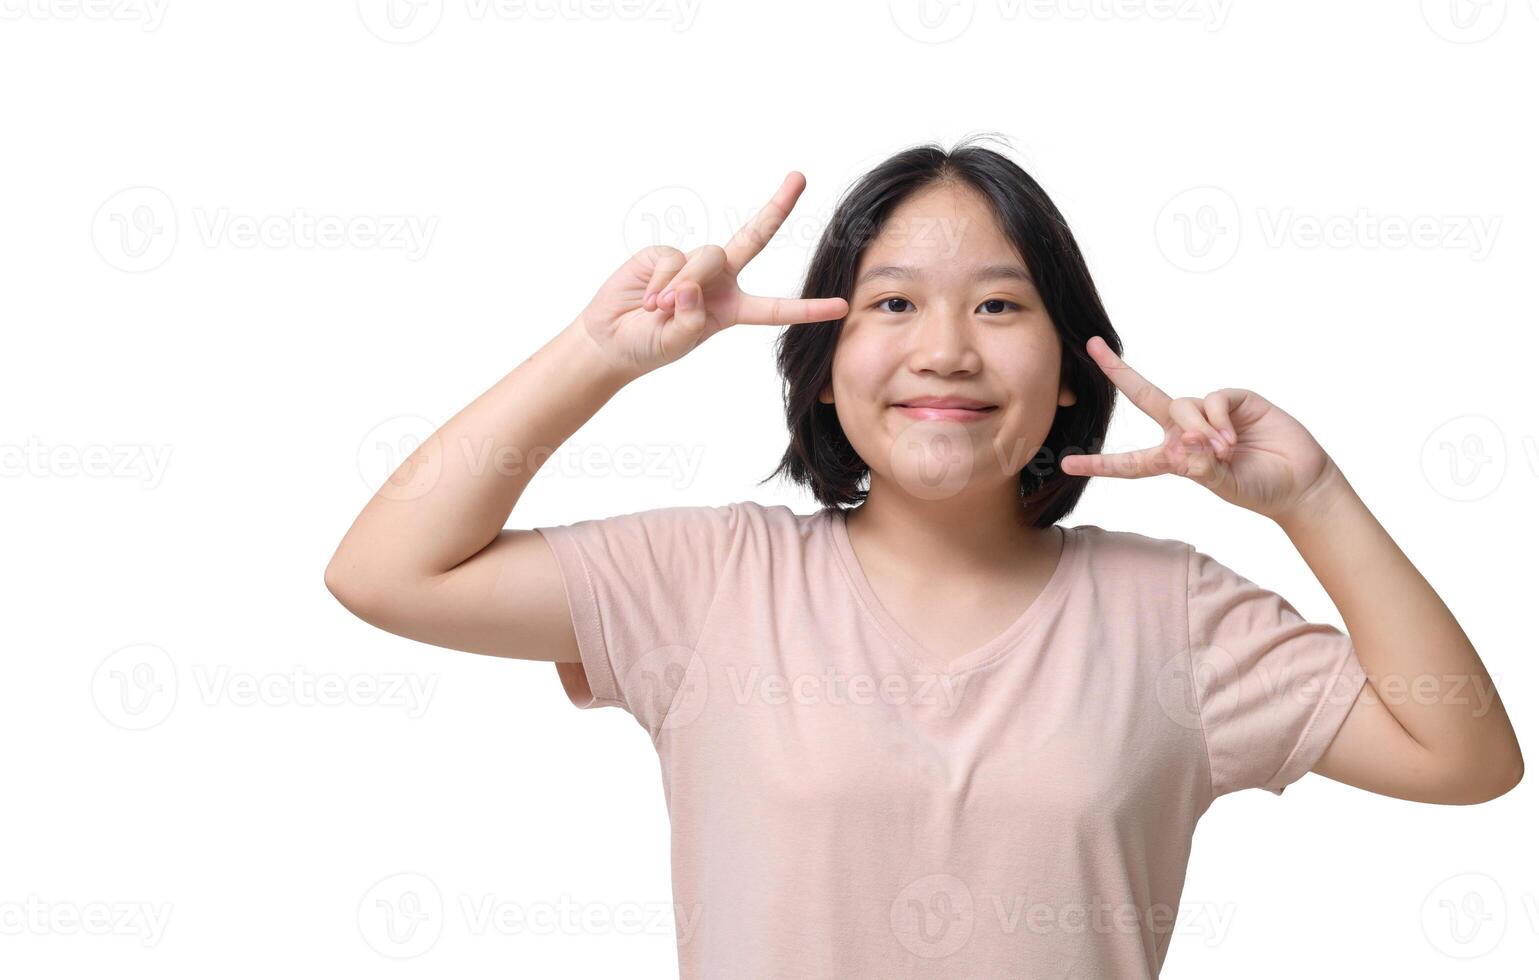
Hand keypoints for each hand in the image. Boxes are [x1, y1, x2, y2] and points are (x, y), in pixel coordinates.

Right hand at [577, 171, 848, 380]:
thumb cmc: (648, 346)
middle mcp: (718, 281)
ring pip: (706, 259)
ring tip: (660, 309)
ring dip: (684, 285)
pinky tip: (647, 299)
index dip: (808, 308)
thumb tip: (692, 286)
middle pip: (753, 237)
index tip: (842, 307)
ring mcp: (692, 264)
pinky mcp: (664, 254)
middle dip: (777, 207)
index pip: (776, 308)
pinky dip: (661, 281)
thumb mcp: (677, 342)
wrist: (609, 338)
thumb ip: (691, 319)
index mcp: (731, 309)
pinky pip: (672, 260)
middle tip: (799, 176)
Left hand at [1058, 336, 1343, 523]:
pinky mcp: (1234, 399)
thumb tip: (1178, 446)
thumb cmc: (1258, 488)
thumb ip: (1200, 469)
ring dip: (1197, 430)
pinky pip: (1211, 400)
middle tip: (1093, 346)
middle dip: (1118, 370)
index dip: (1100, 464)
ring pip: (1181, 406)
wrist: (1301, 481)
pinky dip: (1216, 420)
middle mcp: (1184, 431)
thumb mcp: (1223, 485)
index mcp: (1173, 459)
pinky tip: (1231, 439)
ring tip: (1223, 451)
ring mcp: (1209, 413)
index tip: (1067, 464)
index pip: (1130, 462)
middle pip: (1144, 396)